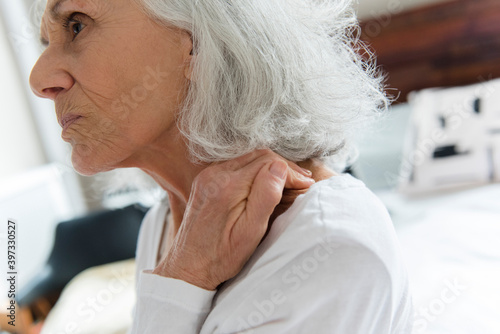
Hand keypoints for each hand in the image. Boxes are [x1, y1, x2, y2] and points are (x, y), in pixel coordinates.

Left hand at [152, 150, 314, 289]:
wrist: (188, 266)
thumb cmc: (221, 256)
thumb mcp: (250, 231)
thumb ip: (266, 196)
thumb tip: (280, 167)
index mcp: (227, 185)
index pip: (268, 162)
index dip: (290, 171)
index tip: (307, 185)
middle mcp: (214, 174)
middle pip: (258, 156)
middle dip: (283, 166)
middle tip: (302, 181)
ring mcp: (207, 175)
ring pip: (247, 159)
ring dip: (269, 167)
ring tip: (289, 181)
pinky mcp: (205, 181)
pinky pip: (236, 166)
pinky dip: (254, 170)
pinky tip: (265, 183)